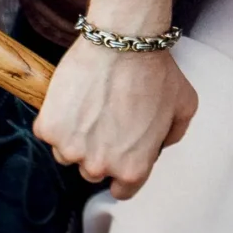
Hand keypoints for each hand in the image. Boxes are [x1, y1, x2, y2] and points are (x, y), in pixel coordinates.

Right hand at [32, 37, 198, 197]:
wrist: (122, 42)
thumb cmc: (155, 71)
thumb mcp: (184, 107)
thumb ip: (172, 135)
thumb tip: (159, 145)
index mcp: (133, 168)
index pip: (123, 190)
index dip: (122, 172)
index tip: (119, 155)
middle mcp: (99, 166)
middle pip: (93, 171)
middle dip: (99, 150)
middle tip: (106, 119)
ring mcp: (70, 149)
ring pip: (67, 153)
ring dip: (75, 137)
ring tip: (89, 106)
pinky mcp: (48, 128)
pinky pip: (49, 131)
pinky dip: (56, 118)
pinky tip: (73, 97)